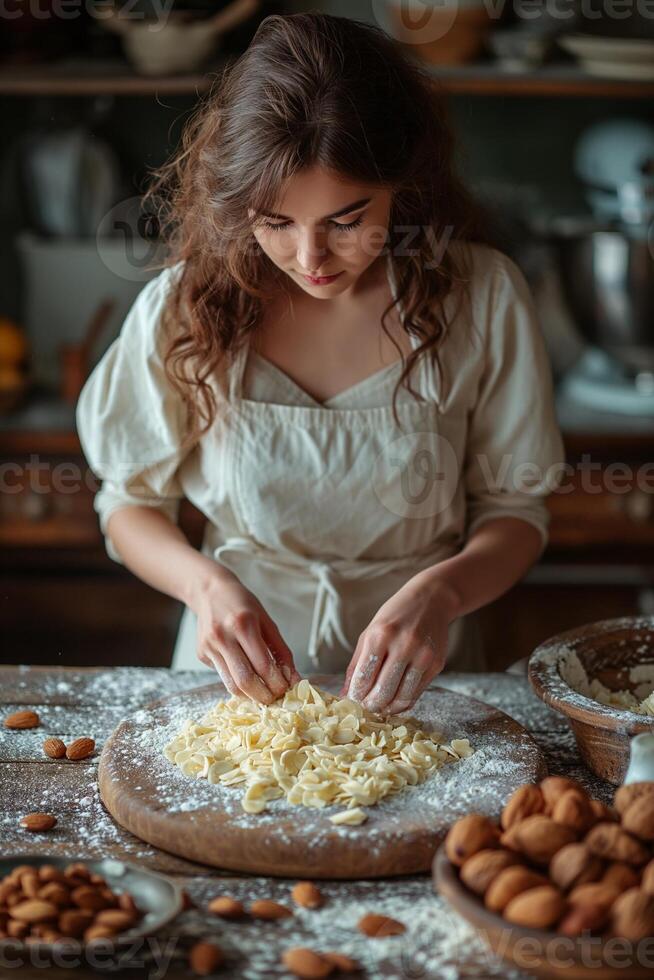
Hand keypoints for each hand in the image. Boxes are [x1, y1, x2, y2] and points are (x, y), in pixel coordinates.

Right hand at [190, 565, 300, 702]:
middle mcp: (223, 636)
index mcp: (244, 624)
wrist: (209, 591)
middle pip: (245, 680)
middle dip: (263, 696)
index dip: (277, 684)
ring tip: (263, 694)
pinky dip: (237, 683)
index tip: (286, 690)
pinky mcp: (201, 654)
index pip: (263, 666)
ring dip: (250, 696)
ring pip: (231, 685)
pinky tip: (246, 677)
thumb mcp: (267, 621)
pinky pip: (223, 676)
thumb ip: (281, 651)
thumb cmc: (243, 604)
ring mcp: (209, 647)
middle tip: (275, 699)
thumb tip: (293, 679)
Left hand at [340, 573, 458, 714]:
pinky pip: (416, 693)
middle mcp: (404, 645)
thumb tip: (345, 694)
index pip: (364, 677)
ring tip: (379, 708)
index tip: (353, 701)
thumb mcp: (370, 632)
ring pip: (402, 697)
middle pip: (383, 691)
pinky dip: (403, 702)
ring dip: (387, 708)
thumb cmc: (395, 616)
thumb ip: (357, 665)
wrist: (432, 600)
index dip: (357, 695)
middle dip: (371, 705)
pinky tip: (395, 701)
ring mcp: (423, 656)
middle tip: (366, 708)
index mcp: (381, 635)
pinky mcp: (436, 664)